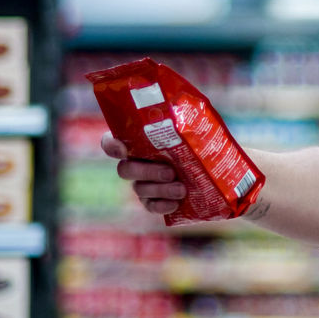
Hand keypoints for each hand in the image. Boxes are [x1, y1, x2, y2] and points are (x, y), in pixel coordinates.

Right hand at [100, 129, 215, 218]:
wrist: (208, 167)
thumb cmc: (196, 139)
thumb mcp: (191, 126)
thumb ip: (182, 120)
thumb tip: (185, 111)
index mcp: (137, 141)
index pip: (110, 143)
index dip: (112, 146)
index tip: (123, 149)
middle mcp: (134, 162)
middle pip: (125, 170)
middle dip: (146, 172)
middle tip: (170, 172)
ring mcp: (142, 183)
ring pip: (140, 189)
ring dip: (161, 190)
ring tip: (182, 189)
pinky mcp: (153, 200)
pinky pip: (150, 205)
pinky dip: (162, 205)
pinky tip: (175, 203)